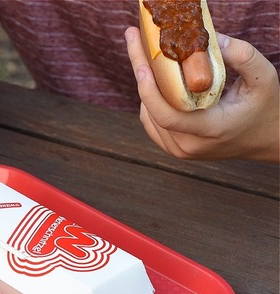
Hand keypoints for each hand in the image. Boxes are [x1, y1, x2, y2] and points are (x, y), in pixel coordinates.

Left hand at [125, 26, 279, 161]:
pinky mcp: (172, 148)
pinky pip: (150, 121)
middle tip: (133, 39)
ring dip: (145, 85)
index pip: (167, 116)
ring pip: (147, 115)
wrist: (264, 138)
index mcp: (210, 130)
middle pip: (152, 110)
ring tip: (148, 56)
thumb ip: (241, 56)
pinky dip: (150, 99)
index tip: (142, 65)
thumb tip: (208, 40)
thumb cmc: (265, 105)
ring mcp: (178, 150)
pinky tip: (157, 78)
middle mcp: (188, 145)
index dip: (149, 91)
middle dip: (141, 72)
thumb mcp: (263, 77)